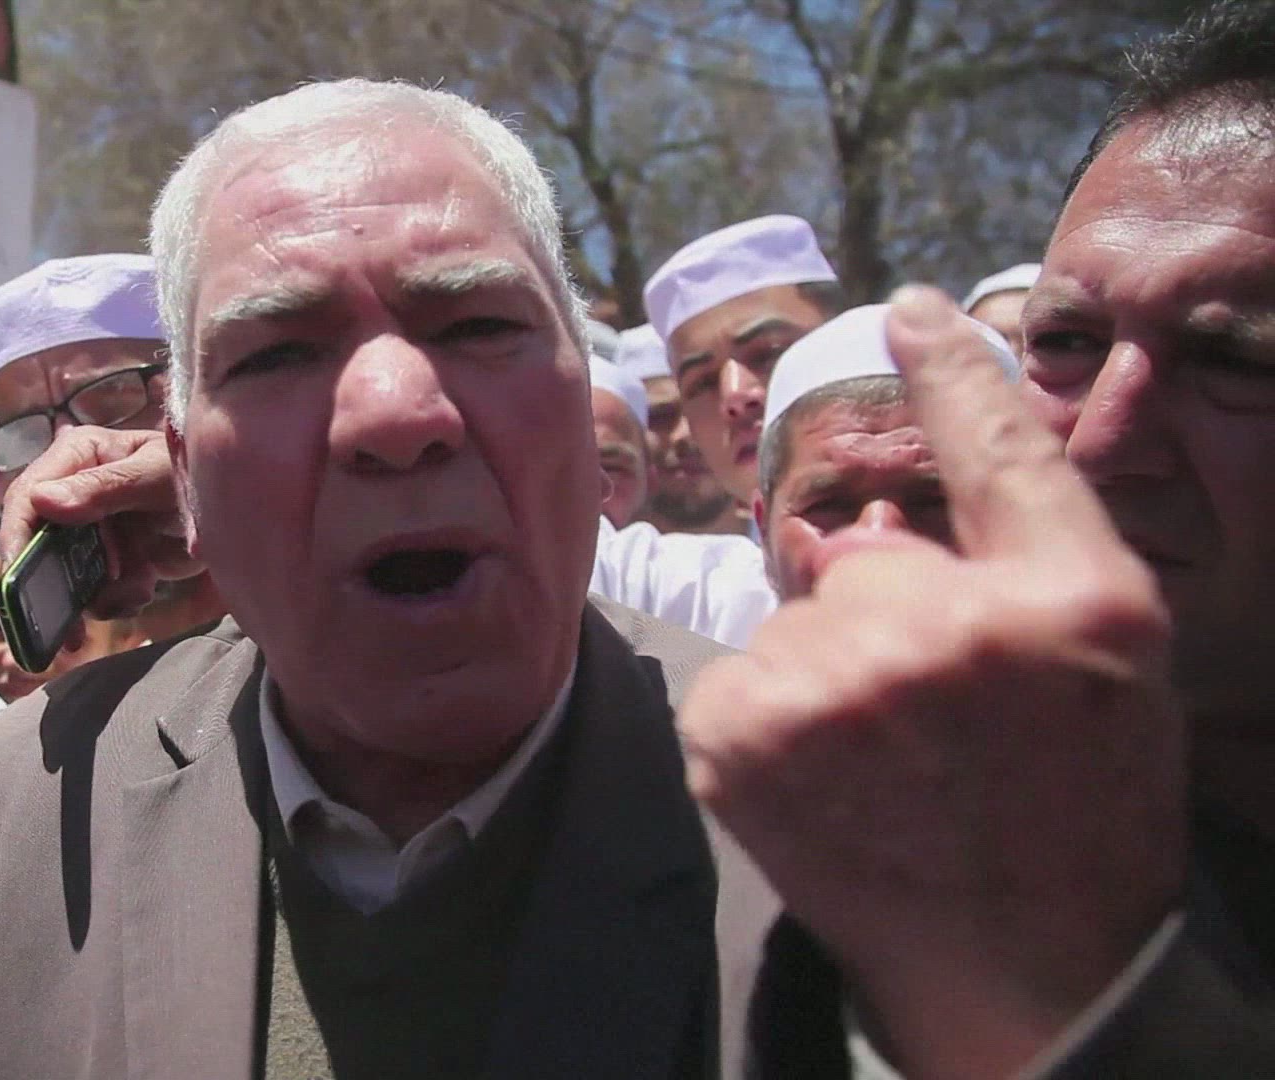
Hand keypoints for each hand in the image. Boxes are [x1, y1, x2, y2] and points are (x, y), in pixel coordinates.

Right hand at [0, 426, 200, 649]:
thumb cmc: (196, 470)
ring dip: (96, 593)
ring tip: (134, 590)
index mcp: (78, 456)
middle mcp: (76, 492)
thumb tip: (42, 501)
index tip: (17, 576)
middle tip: (61, 622)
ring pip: (67, 574)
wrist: (240, 506)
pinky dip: (118, 598)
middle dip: (52, 582)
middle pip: (39, 543)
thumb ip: (103, 488)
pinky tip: (144, 588)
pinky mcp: (112, 559)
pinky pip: (96, 591)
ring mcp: (93, 529)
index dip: (17, 537)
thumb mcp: (155, 476)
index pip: (29, 497)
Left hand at [680, 287, 1181, 1077]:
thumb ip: (1018, 556)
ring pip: (796, 623)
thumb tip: (880, 508)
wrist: (1029, 972)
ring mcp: (837, 685)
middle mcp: (952, 627)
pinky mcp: (741, 736)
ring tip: (888, 775)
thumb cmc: (1079, 810)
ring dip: (823, 680)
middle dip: (879, 620)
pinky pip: (741, 677)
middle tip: (935, 726)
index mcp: (1071, 595)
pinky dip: (767, 724)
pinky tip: (830, 791)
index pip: (997, 442)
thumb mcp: (1107, 663)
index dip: (949, 368)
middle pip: (862, 558)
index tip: (905, 306)